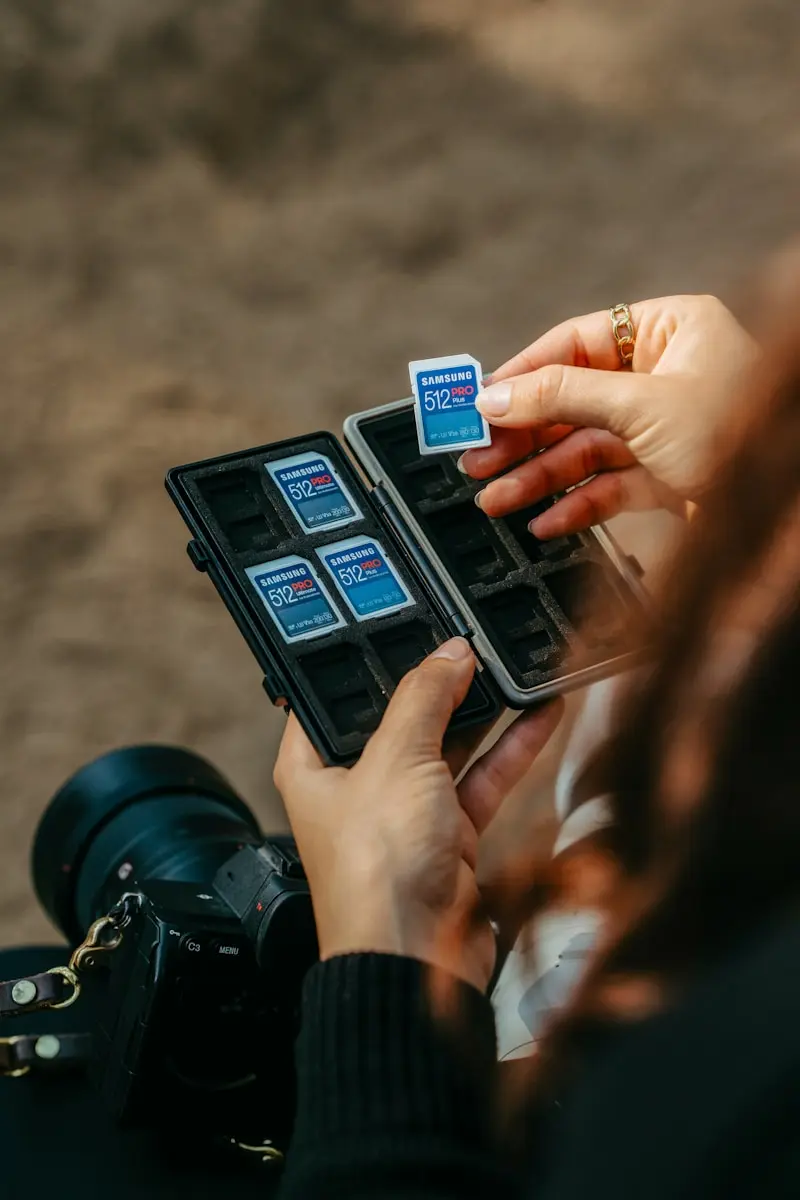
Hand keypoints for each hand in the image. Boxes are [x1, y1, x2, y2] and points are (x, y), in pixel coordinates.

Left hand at [273, 638, 562, 991]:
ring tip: (513, 665)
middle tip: (472, 641)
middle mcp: (356, 785)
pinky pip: (482, 779)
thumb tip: (448, 653)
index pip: (335, 696)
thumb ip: (425, 699)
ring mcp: (406, 810)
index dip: (367, 661)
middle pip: (400, 716)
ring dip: (483, 712)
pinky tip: (539, 713)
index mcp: (314, 763)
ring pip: (449, 745)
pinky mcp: (449, 834)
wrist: (415, 960)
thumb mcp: (397, 761)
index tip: (404, 624)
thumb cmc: (375, 872)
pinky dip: (510, 750)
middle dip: (437, 682)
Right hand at [460, 295, 758, 537]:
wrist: (788, 505)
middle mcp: (664, 374)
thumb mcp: (640, 404)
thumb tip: (494, 398)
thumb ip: (560, 397)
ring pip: (585, 449)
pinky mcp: (668, 475)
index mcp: (668, 330)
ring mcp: (665, 427)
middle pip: (573, 401)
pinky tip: (544, 521)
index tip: (478, 404)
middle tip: (475, 458)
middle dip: (523, 436)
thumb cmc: (741, 433)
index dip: (522, 375)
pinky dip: (575, 505)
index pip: (575, 343)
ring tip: (493, 498)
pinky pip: (608, 486)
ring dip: (537, 477)